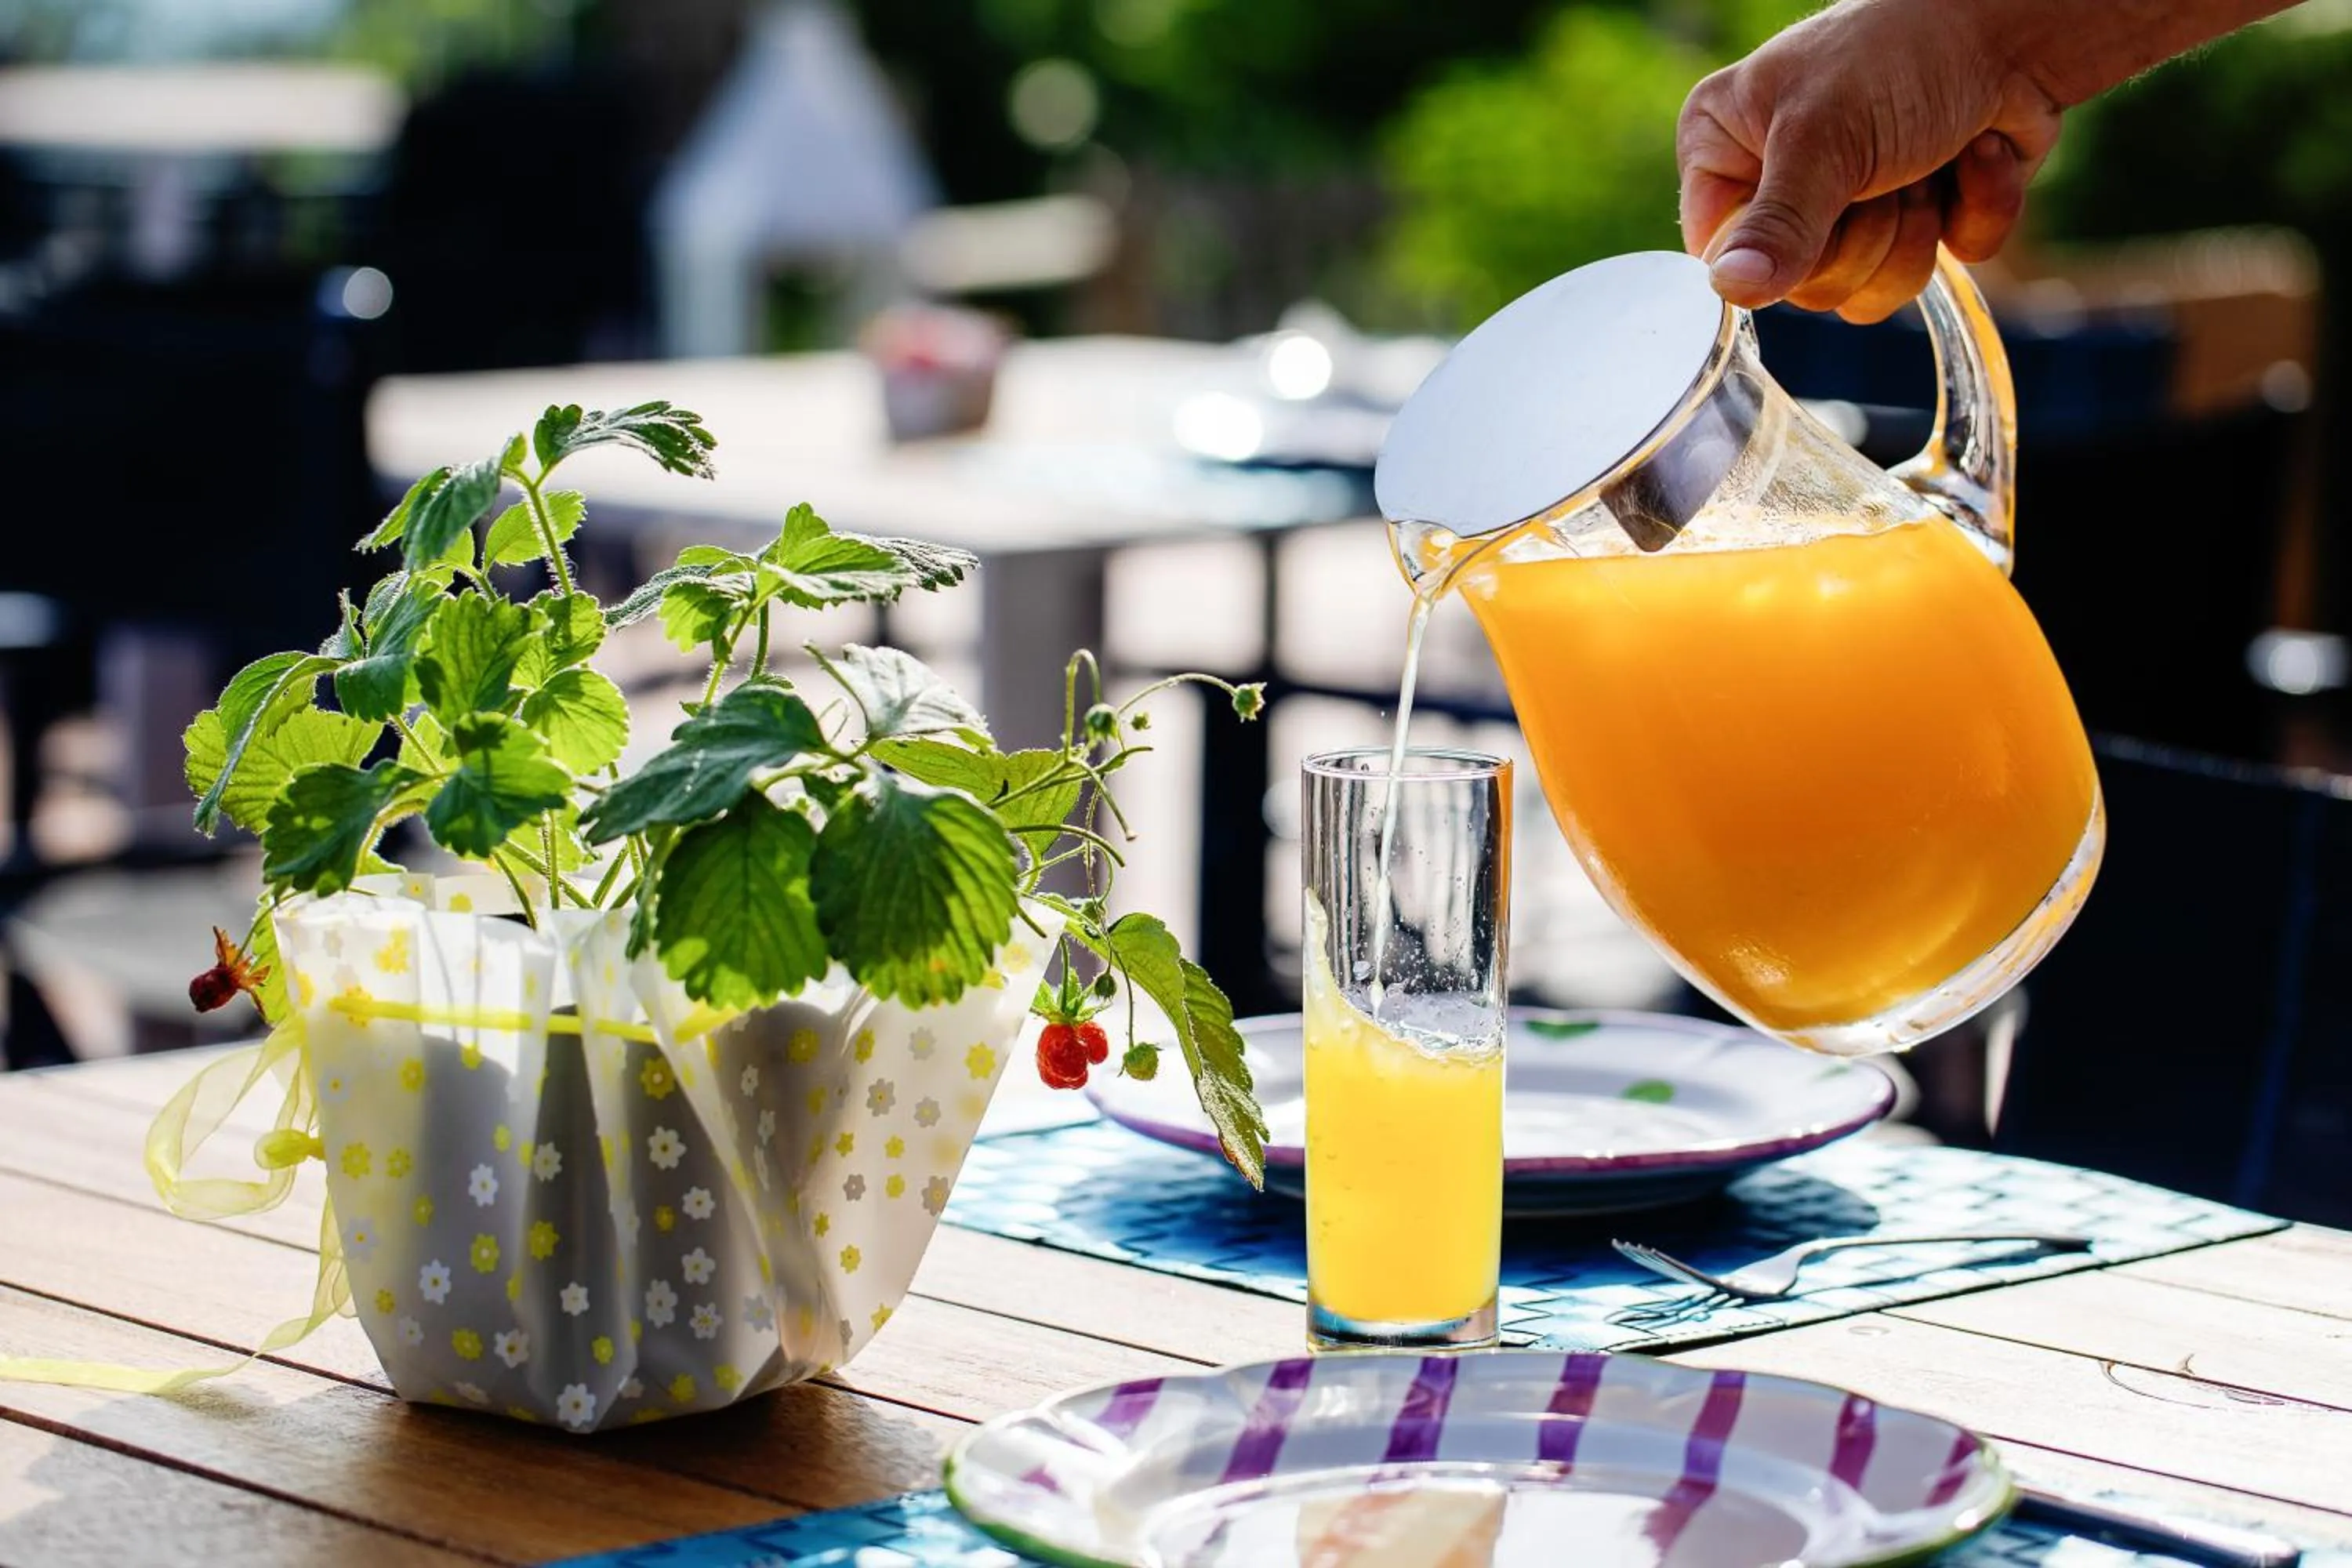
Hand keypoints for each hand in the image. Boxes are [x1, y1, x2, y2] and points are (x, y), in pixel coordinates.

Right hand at [1677, 0, 2064, 320]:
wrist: (2017, 21)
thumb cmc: (1902, 52)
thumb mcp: (1824, 136)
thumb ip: (1778, 223)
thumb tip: (1731, 290)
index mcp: (1727, 150)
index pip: (1721, 257)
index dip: (1778, 254)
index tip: (1818, 204)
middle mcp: (1781, 185)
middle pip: (1805, 287)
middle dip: (1867, 233)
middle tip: (1888, 167)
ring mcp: (1853, 210)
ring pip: (1869, 292)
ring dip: (1919, 226)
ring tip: (1932, 156)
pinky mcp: (1923, 222)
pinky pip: (1937, 271)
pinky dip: (1974, 211)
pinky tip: (1978, 153)